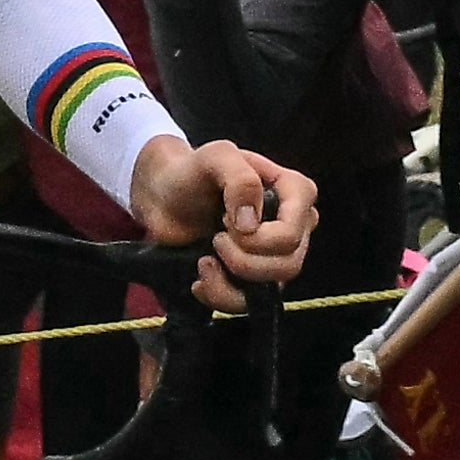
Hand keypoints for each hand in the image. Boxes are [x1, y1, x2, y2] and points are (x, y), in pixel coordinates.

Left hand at [139, 139, 318, 292]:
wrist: (164, 198)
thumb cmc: (194, 172)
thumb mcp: (215, 156)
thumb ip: (239, 177)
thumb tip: (251, 225)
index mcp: (295, 192)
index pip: (295, 230)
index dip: (261, 235)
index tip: (227, 218)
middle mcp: (294, 225)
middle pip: (289, 263)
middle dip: (244, 258)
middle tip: (216, 237)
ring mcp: (276, 255)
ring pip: (275, 286)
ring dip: (233, 277)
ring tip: (205, 258)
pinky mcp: (255, 278)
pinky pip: (250, 303)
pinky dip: (221, 295)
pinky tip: (202, 277)